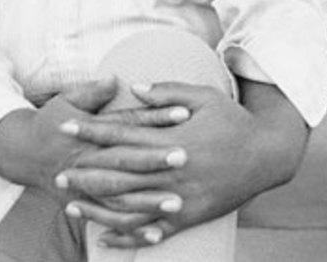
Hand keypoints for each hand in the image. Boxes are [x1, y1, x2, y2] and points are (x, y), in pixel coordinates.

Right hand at [0, 79, 187, 243]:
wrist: (23, 152)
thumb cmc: (53, 120)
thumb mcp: (68, 99)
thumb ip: (93, 91)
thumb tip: (114, 80)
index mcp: (88, 133)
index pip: (127, 124)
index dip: (156, 118)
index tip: (185, 113)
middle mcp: (86, 162)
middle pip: (124, 162)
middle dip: (154, 161)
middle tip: (185, 158)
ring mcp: (85, 188)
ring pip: (119, 197)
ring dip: (148, 202)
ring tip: (178, 203)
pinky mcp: (85, 206)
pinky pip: (110, 221)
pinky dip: (131, 230)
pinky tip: (157, 234)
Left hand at [55, 82, 303, 248]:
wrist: (268, 155)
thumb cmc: (235, 122)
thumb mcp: (206, 98)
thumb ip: (169, 92)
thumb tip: (133, 88)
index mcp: (173, 139)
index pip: (122, 134)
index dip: (91, 130)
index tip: (65, 126)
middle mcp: (172, 171)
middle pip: (119, 173)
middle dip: (86, 173)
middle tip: (58, 173)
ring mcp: (180, 197)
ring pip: (130, 207)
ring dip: (98, 208)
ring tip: (71, 205)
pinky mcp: (189, 216)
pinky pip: (153, 231)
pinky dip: (128, 237)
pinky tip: (106, 238)